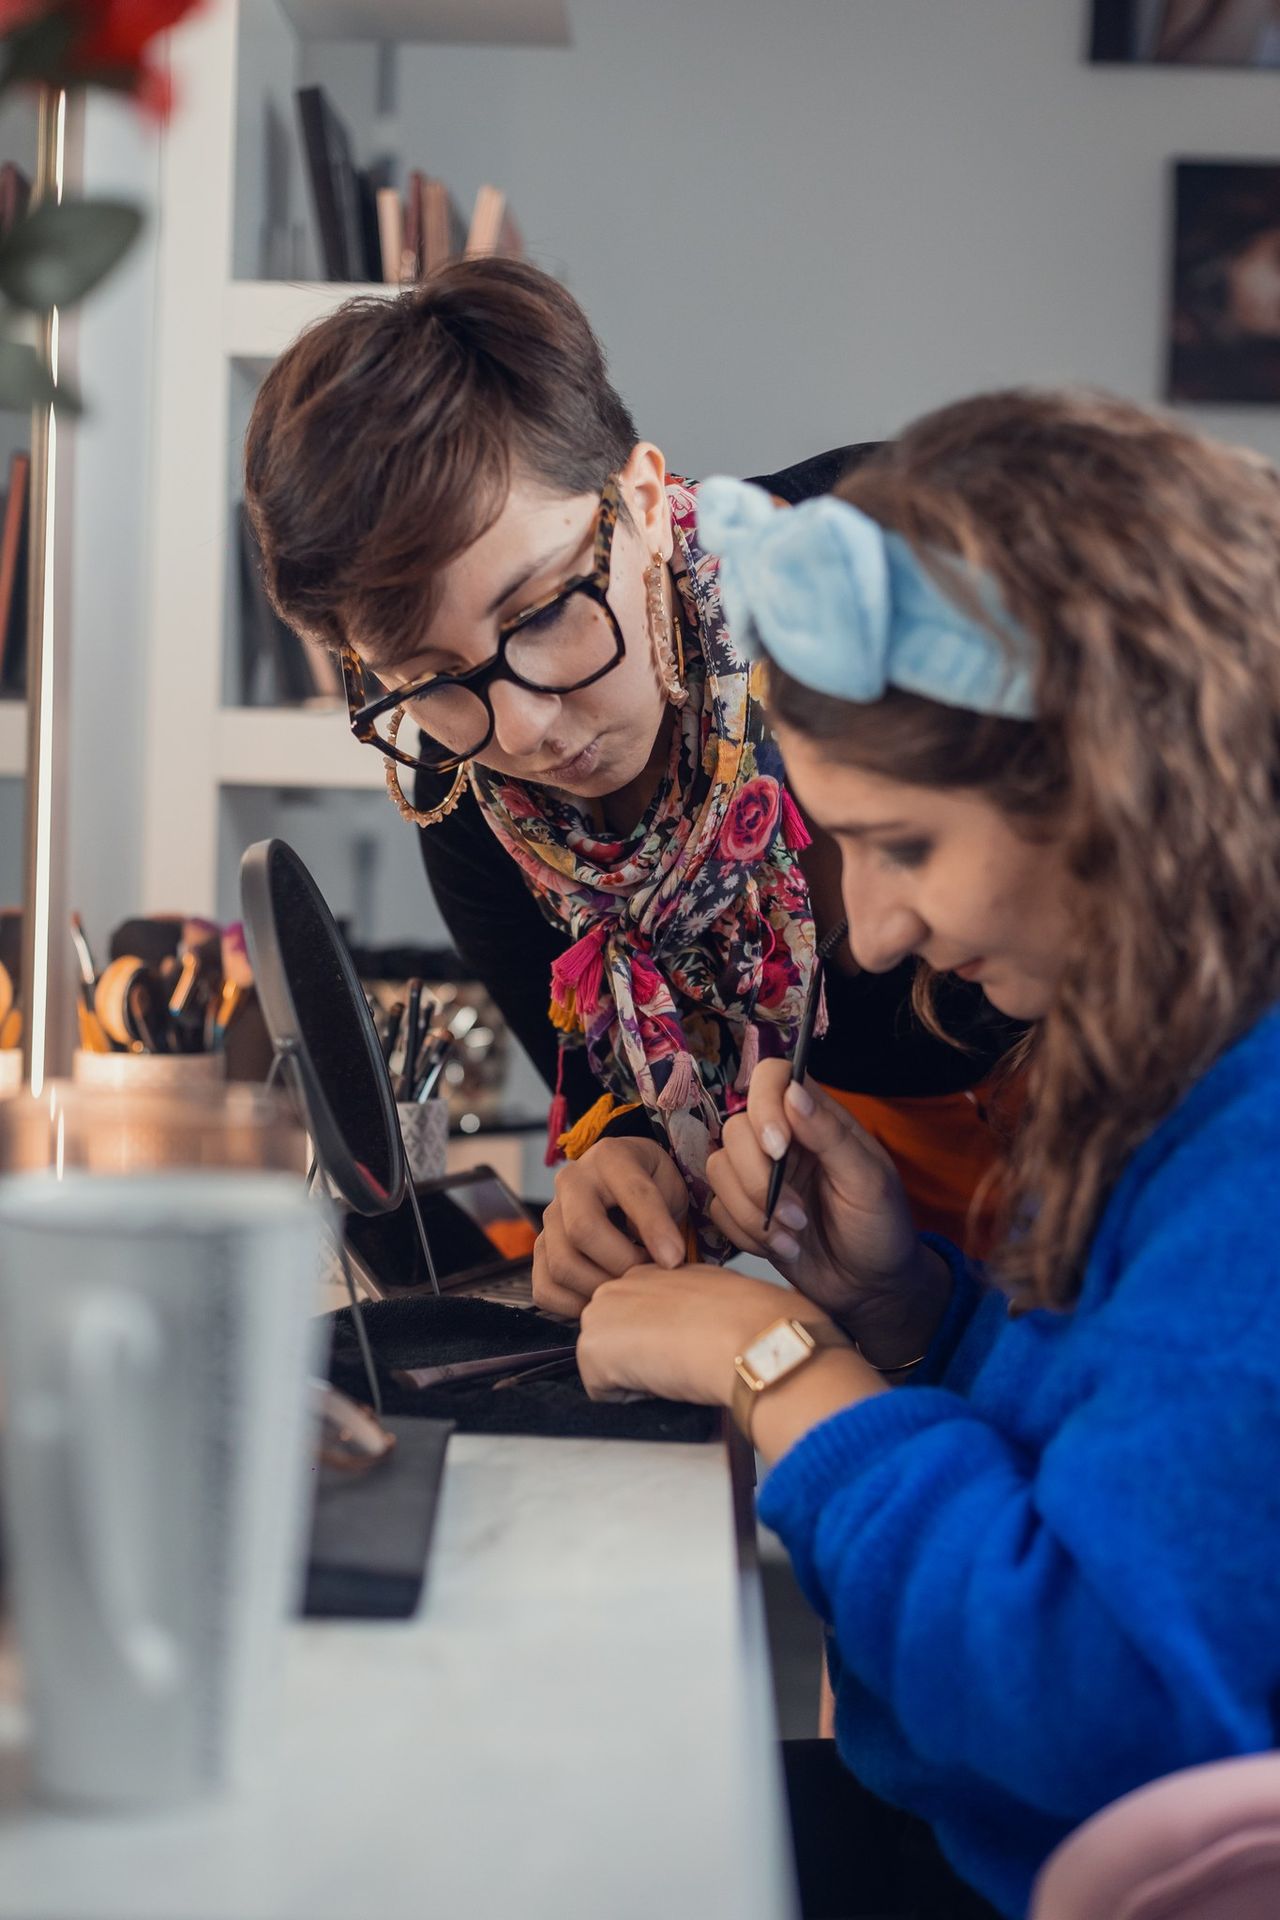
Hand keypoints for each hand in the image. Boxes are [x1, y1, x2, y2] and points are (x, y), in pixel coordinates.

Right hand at [532, 1137, 688, 1319]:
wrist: (620, 1185)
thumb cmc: (651, 1185)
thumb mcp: (669, 1186)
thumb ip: (665, 1215)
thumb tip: (660, 1260)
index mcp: (610, 1157)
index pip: (633, 1193)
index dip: (655, 1229)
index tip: (675, 1260)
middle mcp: (571, 1182)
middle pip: (583, 1230)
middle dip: (623, 1263)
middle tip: (649, 1276)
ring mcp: (549, 1217)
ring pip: (562, 1264)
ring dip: (601, 1287)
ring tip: (629, 1285)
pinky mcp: (539, 1250)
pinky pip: (545, 1288)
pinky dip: (575, 1305)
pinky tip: (602, 1297)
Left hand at [577, 1263, 823, 1406]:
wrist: (745, 1335)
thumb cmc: (748, 1318)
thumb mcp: (718, 1293)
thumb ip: (691, 1304)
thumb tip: (695, 1324)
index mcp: (650, 1271)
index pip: (638, 1318)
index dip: (661, 1341)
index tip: (687, 1344)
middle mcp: (617, 1285)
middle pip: (617, 1341)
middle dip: (641, 1357)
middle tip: (681, 1356)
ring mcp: (598, 1315)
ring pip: (607, 1366)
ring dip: (636, 1376)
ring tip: (674, 1364)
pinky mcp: (591, 1349)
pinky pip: (603, 1392)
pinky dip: (631, 1397)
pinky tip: (662, 1377)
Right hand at [705, 1061, 950, 1364]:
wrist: (871, 1289)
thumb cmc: (880, 1228)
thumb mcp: (868, 1181)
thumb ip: (830, 1135)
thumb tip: (793, 1091)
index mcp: (816, 1119)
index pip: (772, 1078)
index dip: (764, 1103)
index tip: (779, 1148)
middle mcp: (782, 1140)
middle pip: (735, 1129)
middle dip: (759, 1179)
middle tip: (799, 1216)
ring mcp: (759, 1175)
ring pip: (719, 1169)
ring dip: (753, 1211)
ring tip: (795, 1237)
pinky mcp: (744, 1211)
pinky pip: (717, 1208)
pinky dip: (746, 1233)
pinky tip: (784, 1248)